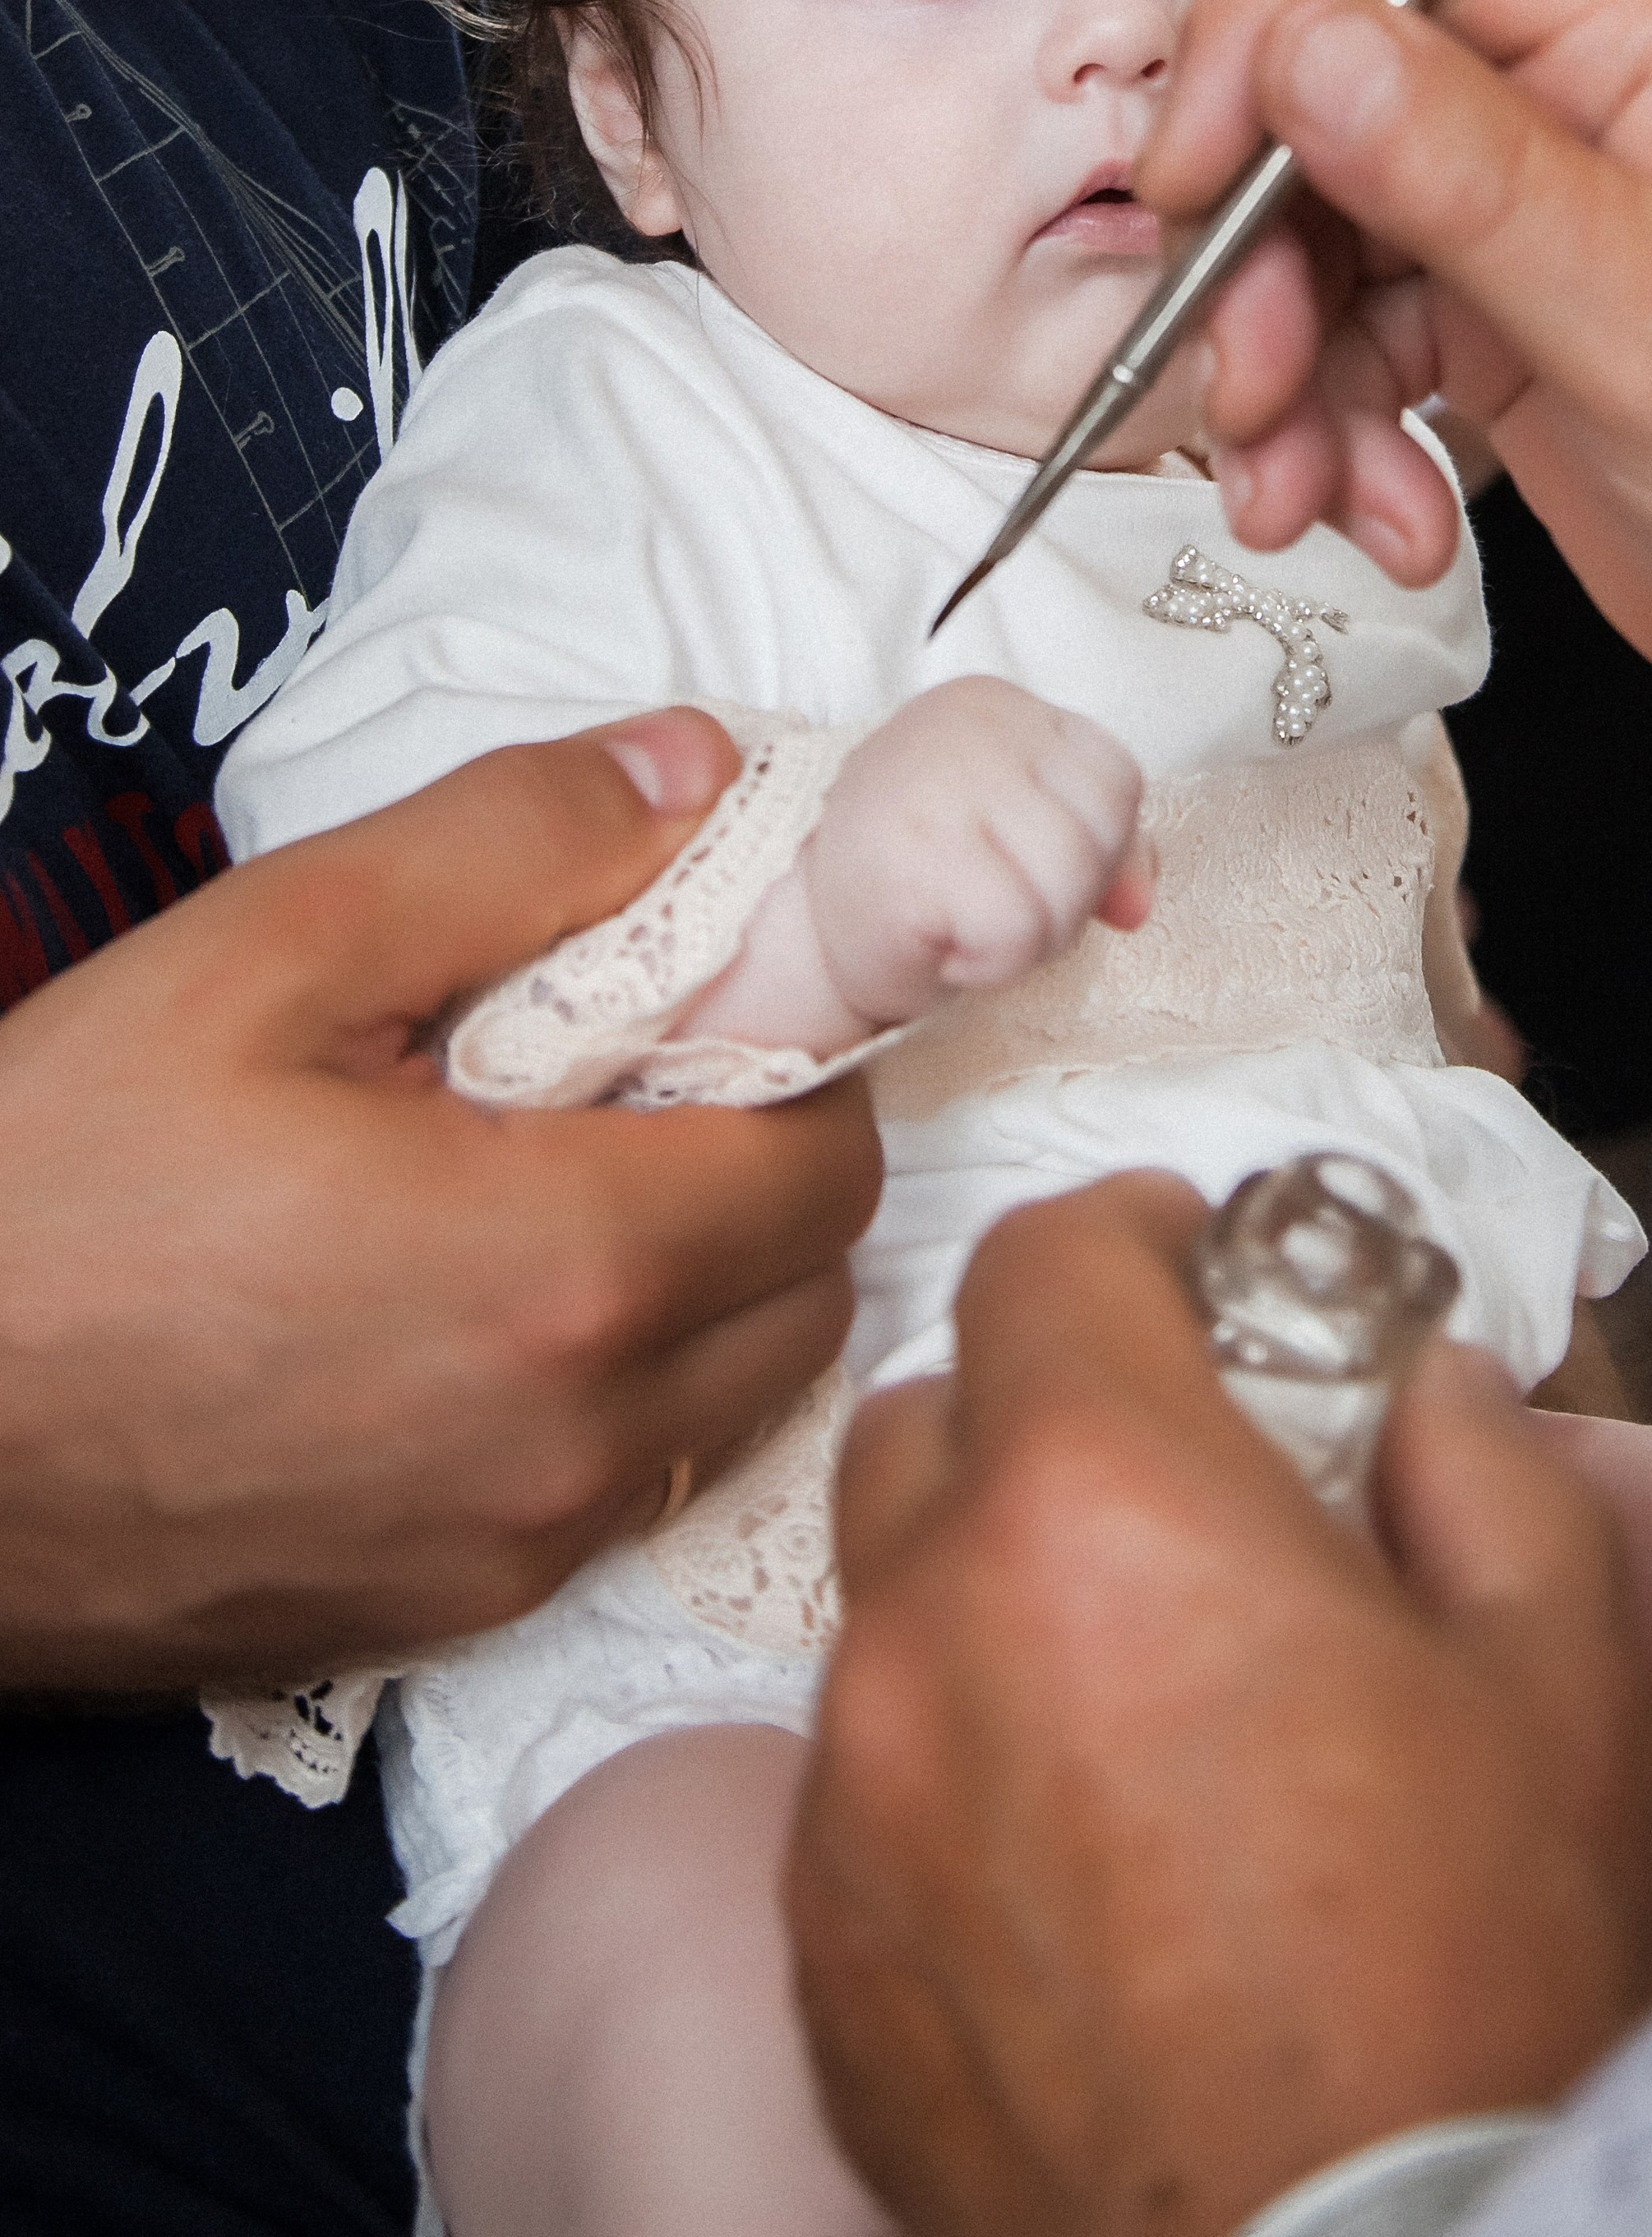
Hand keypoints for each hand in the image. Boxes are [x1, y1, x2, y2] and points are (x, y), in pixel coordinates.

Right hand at [0, 712, 880, 1687]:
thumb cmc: (41, 1190)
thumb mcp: (261, 951)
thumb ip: (509, 845)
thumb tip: (701, 775)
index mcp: (565, 1264)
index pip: (831, 1156)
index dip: (797, 1057)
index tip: (709, 1003)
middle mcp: (574, 1437)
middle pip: (810, 1284)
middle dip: (762, 1167)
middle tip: (623, 1085)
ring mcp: (512, 1551)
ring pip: (730, 1399)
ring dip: (699, 1290)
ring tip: (538, 1192)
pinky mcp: (441, 1618)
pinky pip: (617, 1493)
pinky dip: (608, 1397)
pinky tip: (469, 1317)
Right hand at [697, 681, 1149, 1055]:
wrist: (795, 932)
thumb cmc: (918, 881)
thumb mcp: (1018, 838)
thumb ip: (1100, 848)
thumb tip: (1139, 906)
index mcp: (995, 704)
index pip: (1116, 781)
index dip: (1094, 851)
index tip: (1018, 868)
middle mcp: (964, 726)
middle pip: (1098, 837)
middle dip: (1061, 901)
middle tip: (985, 906)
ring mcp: (933, 786)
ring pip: (1067, 888)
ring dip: (1028, 939)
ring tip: (963, 925)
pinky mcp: (909, 859)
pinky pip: (1017, 933)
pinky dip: (991, 963)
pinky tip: (942, 945)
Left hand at [789, 1176, 1651, 2236]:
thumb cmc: (1469, 1978)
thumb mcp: (1562, 1678)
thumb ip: (1486, 1469)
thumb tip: (1424, 1388)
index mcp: (1102, 1506)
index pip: (1042, 1261)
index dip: (1126, 1232)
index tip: (1191, 1258)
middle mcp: (927, 1623)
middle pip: (931, 1414)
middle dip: (1044, 1400)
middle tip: (1173, 1469)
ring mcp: (847, 1795)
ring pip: (884, 1600)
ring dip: (988, 1583)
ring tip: (1130, 1676)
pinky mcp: (819, 1949)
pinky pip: (857, 1778)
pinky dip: (944, 1753)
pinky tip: (1070, 1837)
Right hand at [1142, 0, 1651, 798]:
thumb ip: (1477, 182)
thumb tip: (1306, 47)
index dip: (1269, 32)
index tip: (1197, 182)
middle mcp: (1589, 83)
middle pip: (1327, 85)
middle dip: (1260, 253)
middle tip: (1246, 395)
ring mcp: (1539, 197)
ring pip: (1318, 225)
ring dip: (1282, 372)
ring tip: (1309, 500)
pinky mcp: (1503, 305)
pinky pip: (1353, 329)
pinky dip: (1332, 428)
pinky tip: (1382, 519)